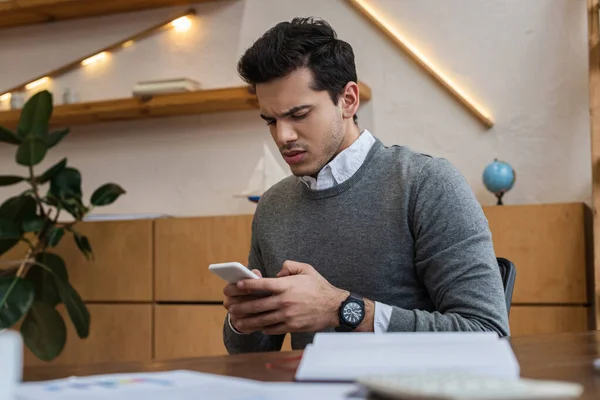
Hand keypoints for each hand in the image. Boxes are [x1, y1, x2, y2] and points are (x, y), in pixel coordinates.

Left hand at [228, 261, 349, 334]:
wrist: (335, 307)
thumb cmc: (320, 287)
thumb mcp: (307, 269)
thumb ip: (289, 266)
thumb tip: (277, 272)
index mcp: (287, 285)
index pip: (262, 285)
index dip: (247, 285)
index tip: (235, 285)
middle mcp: (285, 301)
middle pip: (257, 305)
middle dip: (240, 306)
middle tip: (229, 306)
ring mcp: (288, 315)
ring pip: (262, 319)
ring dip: (246, 320)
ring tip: (236, 320)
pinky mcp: (291, 326)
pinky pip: (272, 328)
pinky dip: (262, 328)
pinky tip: (255, 327)